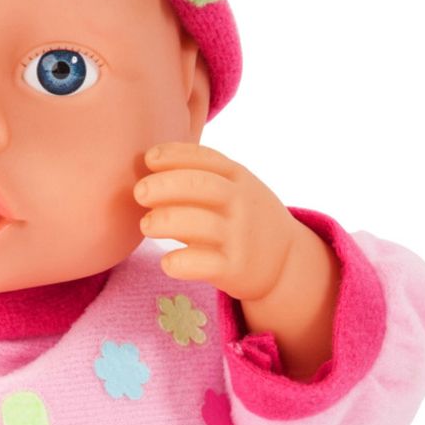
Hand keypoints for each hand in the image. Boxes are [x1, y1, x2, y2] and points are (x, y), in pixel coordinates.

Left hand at [135, 142, 339, 378]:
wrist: (284, 261)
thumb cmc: (241, 219)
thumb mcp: (234, 188)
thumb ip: (200, 176)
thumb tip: (145, 170)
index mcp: (238, 177)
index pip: (206, 159)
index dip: (175, 155)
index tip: (149, 159)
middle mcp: (242, 203)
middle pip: (202, 186)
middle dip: (166, 185)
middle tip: (140, 192)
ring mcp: (240, 236)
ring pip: (201, 224)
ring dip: (167, 221)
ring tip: (146, 225)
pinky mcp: (236, 269)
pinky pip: (205, 264)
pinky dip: (181, 262)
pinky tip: (166, 261)